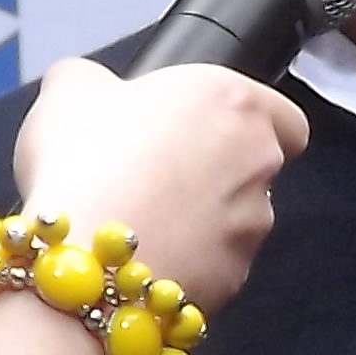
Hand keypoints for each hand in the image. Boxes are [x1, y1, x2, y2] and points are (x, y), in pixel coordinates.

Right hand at [8, 57, 305, 306]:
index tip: (208, 128)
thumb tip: (87, 84)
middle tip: (155, 171)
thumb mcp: (69, 89)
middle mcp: (258, 161)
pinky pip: (216, 264)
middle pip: (256, 166)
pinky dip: (189, 261)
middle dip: (214, 170)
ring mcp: (251, 225)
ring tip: (141, 219)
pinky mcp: (233, 277)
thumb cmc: (86, 162)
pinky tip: (142, 257)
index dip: (250, 123)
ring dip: (202, 218)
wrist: (84, 259)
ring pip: (239, 219)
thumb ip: (90, 76)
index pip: (285, 116)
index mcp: (235, 102)